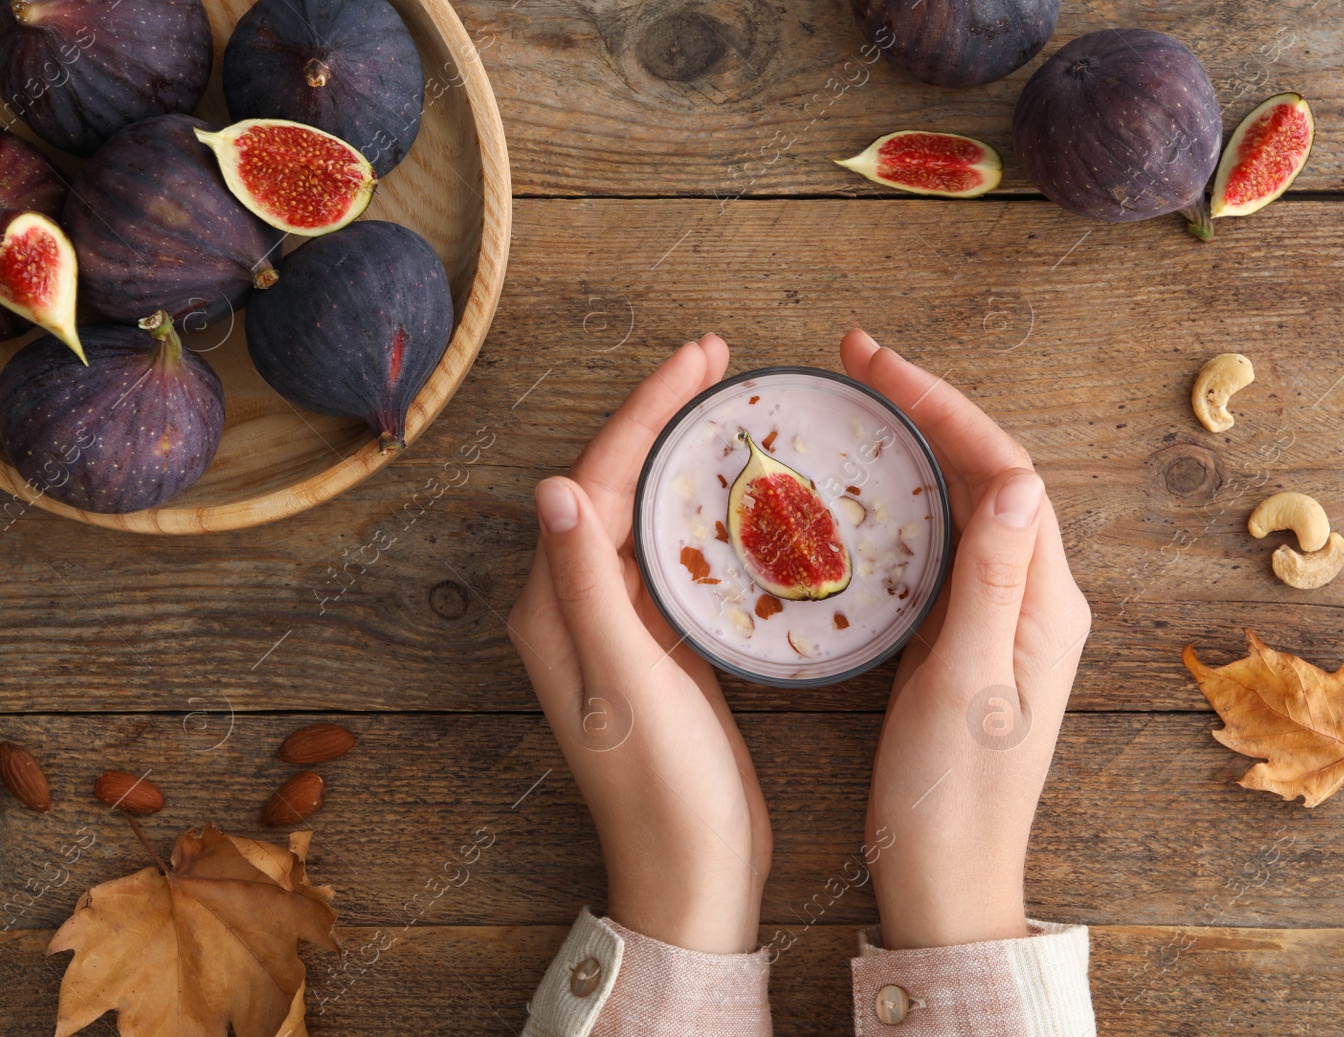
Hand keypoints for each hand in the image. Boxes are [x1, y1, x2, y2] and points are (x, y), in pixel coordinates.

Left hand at [507, 335, 771, 953]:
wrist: (693, 875)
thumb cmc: (664, 791)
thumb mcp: (627, 684)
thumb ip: (589, 586)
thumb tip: (556, 484)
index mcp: (556, 608)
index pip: (596, 480)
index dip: (646, 411)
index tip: (700, 358)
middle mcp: (576, 606)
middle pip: (618, 483)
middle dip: (664, 417)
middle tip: (723, 365)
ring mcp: (618, 625)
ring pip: (646, 514)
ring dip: (683, 457)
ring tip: (733, 411)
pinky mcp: (658, 645)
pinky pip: (672, 557)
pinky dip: (703, 514)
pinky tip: (741, 496)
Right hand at [840, 329, 1091, 949]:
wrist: (948, 883)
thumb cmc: (952, 798)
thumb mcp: (966, 683)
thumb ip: (991, 579)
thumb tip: (1017, 477)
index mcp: (1045, 601)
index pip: (1004, 470)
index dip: (941, 405)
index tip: (873, 363)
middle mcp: (1036, 600)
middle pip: (990, 475)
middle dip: (927, 410)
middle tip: (855, 365)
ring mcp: (1005, 621)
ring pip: (968, 506)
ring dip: (919, 449)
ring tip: (857, 410)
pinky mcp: (971, 643)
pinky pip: (946, 550)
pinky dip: (908, 506)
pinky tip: (867, 497)